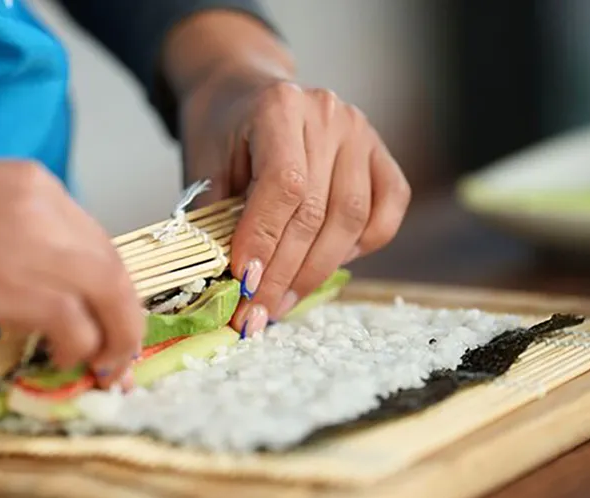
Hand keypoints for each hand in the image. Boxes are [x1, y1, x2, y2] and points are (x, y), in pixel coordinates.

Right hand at [0, 126, 143, 385]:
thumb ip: (11, 234)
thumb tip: (31, 284)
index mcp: (34, 185)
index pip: (97, 243)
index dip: (110, 291)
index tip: (109, 322)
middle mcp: (47, 209)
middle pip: (115, 271)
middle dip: (125, 322)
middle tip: (117, 360)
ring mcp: (35, 246)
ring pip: (111, 298)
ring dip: (113, 342)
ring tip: (99, 372)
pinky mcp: (16, 287)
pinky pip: (77, 325)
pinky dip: (80, 349)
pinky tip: (60, 361)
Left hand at [182, 75, 410, 333]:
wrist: (243, 92)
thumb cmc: (220, 133)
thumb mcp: (204, 167)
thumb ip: (215, 219)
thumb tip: (223, 286)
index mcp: (279, 106)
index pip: (283, 184)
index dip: (265, 240)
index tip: (244, 283)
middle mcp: (328, 114)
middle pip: (318, 210)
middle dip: (285, 273)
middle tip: (257, 313)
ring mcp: (361, 132)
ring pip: (351, 218)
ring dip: (316, 271)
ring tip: (282, 303)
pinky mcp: (381, 154)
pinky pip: (386, 211)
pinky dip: (361, 247)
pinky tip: (326, 266)